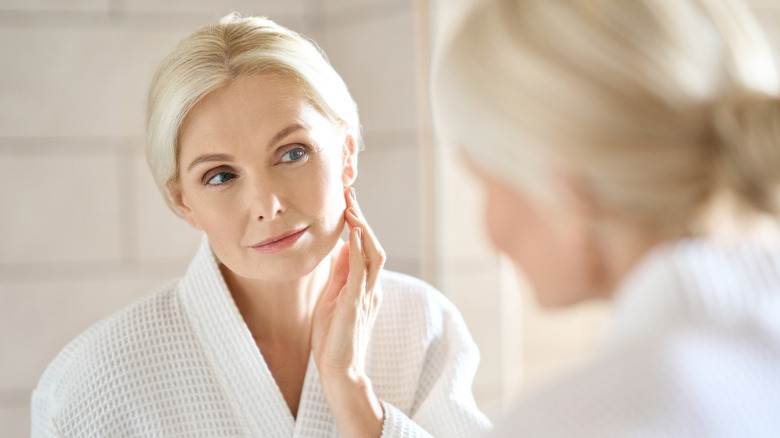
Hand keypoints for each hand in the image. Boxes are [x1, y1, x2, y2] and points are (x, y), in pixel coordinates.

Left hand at [312, 187, 385, 436]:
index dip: (360, 225)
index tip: (349, 204)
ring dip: (363, 229)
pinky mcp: (355, 304)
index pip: (367, 249)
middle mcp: (371, 289)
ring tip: (352, 209)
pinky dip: (358, 249)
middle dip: (363, 220)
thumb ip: (341, 274)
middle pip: (374, 246)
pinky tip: (352, 232)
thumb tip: (342, 247)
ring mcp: (366, 296)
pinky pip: (360, 271)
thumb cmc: (333, 339)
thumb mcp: (334, 298)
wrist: (338, 370)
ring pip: (373, 254)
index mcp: (366, 288)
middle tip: (350, 196)